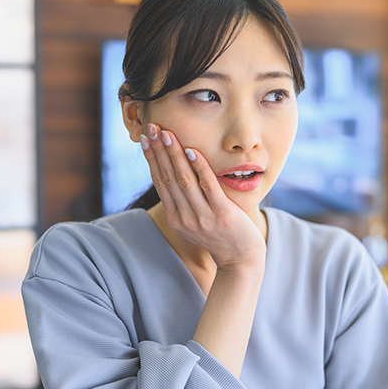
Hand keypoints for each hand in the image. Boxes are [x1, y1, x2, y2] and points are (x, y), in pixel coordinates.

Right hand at [140, 123, 265, 270]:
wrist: (241, 261)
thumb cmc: (220, 237)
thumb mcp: (195, 222)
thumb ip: (184, 203)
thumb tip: (175, 176)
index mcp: (176, 217)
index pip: (160, 182)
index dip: (152, 159)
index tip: (146, 139)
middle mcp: (185, 217)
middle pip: (168, 177)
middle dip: (159, 150)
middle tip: (152, 127)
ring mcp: (202, 217)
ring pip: (184, 180)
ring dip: (174, 154)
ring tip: (167, 133)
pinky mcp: (222, 214)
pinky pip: (208, 187)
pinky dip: (199, 167)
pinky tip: (193, 150)